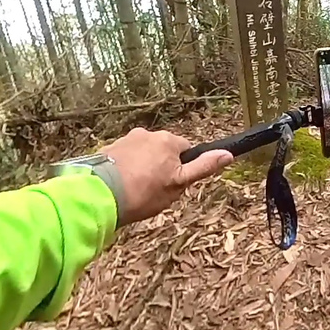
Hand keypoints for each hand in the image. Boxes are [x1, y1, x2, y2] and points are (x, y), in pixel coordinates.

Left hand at [100, 128, 232, 225]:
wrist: (100, 195)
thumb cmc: (144, 192)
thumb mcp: (179, 183)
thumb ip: (203, 167)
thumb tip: (228, 154)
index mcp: (168, 140)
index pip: (185, 150)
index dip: (182, 169)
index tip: (173, 184)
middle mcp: (147, 134)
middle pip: (162, 151)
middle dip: (161, 168)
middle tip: (155, 191)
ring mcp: (125, 140)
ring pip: (142, 155)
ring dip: (142, 169)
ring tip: (135, 192)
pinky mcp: (107, 149)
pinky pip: (123, 159)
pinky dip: (125, 170)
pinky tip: (120, 188)